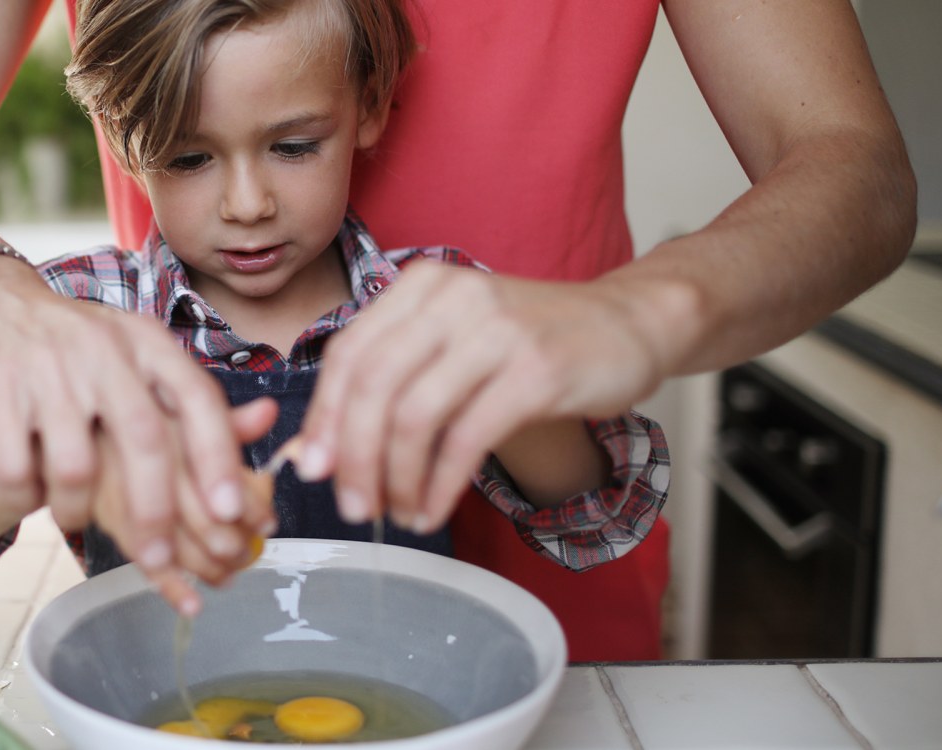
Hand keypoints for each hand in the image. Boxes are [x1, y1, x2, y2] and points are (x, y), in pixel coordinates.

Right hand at [0, 260, 269, 591]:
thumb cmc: (80, 342)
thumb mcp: (141, 355)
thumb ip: (194, 397)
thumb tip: (268, 424)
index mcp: (147, 343)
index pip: (198, 398)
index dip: (217, 457)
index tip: (230, 512)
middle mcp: (103, 350)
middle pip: (143, 440)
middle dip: (156, 512)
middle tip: (159, 559)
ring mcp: (47, 369)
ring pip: (75, 466)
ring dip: (77, 510)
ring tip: (76, 518)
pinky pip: (16, 468)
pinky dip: (26, 497)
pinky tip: (31, 496)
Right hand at [92, 398, 278, 615]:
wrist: (67, 427)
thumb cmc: (132, 418)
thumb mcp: (174, 406)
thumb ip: (223, 419)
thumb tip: (270, 411)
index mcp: (172, 422)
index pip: (222, 472)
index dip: (250, 506)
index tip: (267, 524)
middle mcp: (146, 453)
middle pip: (200, 512)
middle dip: (231, 543)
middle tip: (247, 552)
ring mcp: (120, 486)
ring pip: (172, 541)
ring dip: (207, 566)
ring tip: (227, 573)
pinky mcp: (102, 513)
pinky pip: (137, 557)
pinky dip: (169, 586)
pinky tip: (191, 603)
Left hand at [296, 262, 664, 530]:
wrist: (628, 323)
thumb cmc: (529, 342)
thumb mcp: (451, 347)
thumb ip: (388, 388)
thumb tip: (312, 451)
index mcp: (421, 286)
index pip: (349, 353)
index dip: (324, 417)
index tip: (314, 468)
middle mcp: (453, 299)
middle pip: (374, 386)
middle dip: (353, 458)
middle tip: (351, 505)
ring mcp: (496, 332)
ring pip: (415, 417)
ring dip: (396, 478)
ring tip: (397, 513)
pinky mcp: (536, 371)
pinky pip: (466, 440)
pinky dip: (440, 485)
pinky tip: (433, 508)